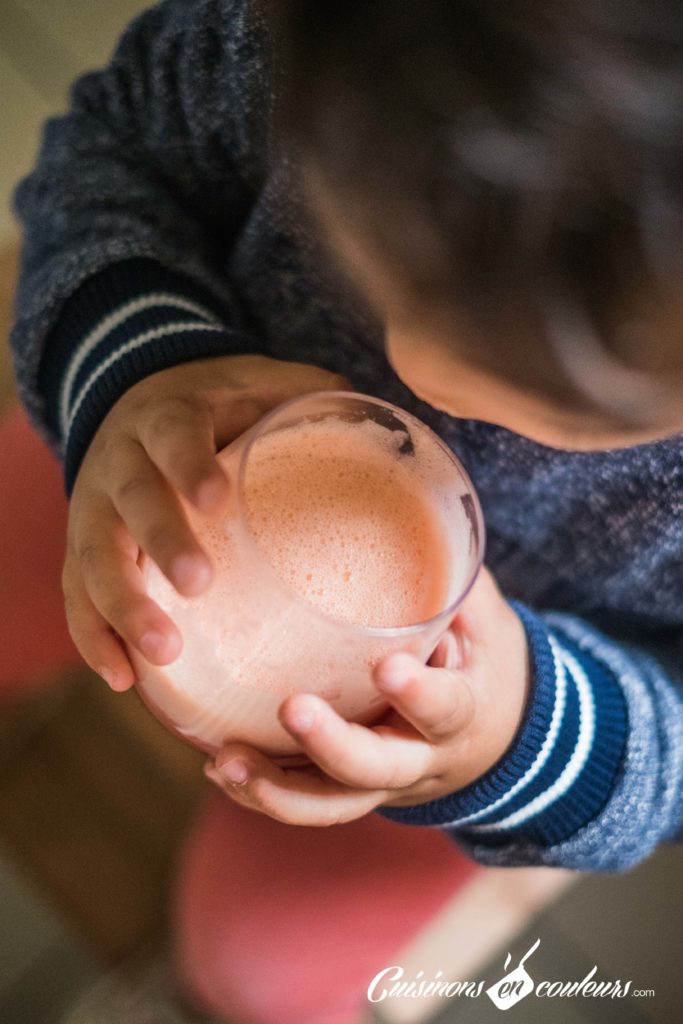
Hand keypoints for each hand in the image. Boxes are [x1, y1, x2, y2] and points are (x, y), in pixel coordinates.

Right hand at [62, 354, 348, 690]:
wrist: (140, 397)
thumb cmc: (220, 404)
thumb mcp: (263, 386)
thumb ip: (317, 403)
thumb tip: (402, 439)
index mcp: (169, 415)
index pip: (172, 434)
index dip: (188, 464)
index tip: (217, 500)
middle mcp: (121, 459)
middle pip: (129, 500)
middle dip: (161, 542)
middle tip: (199, 584)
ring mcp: (95, 506)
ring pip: (94, 556)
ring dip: (122, 606)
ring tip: (161, 654)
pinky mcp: (84, 547)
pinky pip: (77, 593)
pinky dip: (93, 636)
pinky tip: (121, 678)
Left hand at [204, 567, 529, 824]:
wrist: (495, 738)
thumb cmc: (483, 663)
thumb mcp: (486, 621)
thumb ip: (454, 581)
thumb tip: (415, 509)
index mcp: (463, 714)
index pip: (446, 709)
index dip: (418, 694)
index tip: (388, 666)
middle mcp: (420, 759)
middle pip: (375, 770)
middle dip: (331, 745)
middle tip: (292, 708)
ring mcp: (381, 784)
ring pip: (331, 805)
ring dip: (277, 790)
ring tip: (224, 762)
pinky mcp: (350, 790)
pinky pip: (307, 803)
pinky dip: (263, 791)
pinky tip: (220, 767)